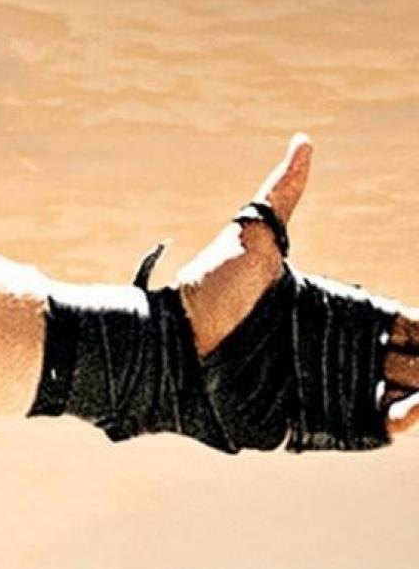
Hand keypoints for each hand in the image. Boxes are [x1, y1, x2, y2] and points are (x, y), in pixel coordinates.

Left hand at [170, 133, 418, 439]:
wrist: (174, 344)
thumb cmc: (212, 289)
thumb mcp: (252, 236)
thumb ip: (281, 193)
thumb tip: (304, 141)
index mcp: (330, 311)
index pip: (396, 321)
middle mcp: (334, 350)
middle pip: (407, 359)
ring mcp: (328, 386)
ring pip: (398, 393)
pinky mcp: (316, 420)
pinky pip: (371, 427)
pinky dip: (400, 420)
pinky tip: (412, 408)